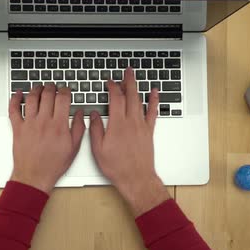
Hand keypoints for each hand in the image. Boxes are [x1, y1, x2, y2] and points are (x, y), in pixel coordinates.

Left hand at [8, 84, 85, 193]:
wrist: (34, 176)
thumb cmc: (53, 165)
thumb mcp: (73, 148)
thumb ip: (79, 128)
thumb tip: (81, 114)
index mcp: (59, 125)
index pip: (62, 98)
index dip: (65, 90)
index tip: (66, 90)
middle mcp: (43, 121)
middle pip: (47, 94)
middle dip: (51, 87)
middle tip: (53, 86)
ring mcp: (29, 124)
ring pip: (31, 98)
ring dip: (36, 89)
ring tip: (39, 87)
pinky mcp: (17, 128)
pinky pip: (13, 109)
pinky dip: (14, 99)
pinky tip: (17, 94)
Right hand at [89, 68, 169, 216]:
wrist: (136, 178)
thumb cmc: (117, 167)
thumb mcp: (98, 149)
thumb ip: (96, 129)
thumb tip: (94, 115)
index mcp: (117, 125)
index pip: (115, 99)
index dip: (112, 87)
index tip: (109, 82)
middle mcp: (131, 122)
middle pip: (130, 95)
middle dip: (127, 81)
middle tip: (126, 71)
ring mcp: (142, 126)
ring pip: (140, 101)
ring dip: (137, 88)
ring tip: (134, 78)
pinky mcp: (149, 131)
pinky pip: (153, 112)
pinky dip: (154, 100)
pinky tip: (154, 93)